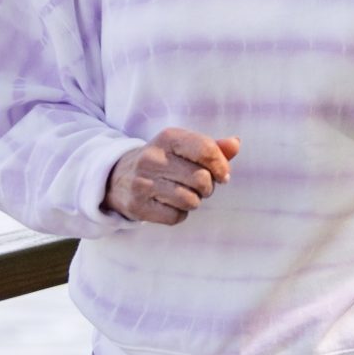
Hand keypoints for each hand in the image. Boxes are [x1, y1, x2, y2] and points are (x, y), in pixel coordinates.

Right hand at [104, 128, 240, 224]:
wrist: (117, 177)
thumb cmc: (163, 161)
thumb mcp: (184, 147)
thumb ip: (212, 147)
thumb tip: (235, 143)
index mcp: (168, 137)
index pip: (206, 150)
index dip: (222, 166)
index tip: (222, 174)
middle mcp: (152, 158)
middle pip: (202, 179)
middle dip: (208, 186)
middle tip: (199, 186)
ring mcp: (142, 183)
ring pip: (190, 200)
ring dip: (194, 201)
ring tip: (184, 194)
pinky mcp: (137, 206)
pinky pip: (175, 217)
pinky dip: (179, 214)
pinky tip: (170, 204)